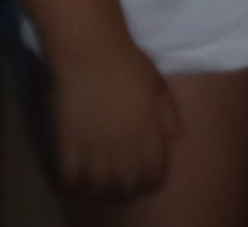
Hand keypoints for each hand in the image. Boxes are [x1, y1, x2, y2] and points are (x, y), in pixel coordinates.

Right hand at [47, 41, 183, 198]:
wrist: (92, 53)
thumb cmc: (129, 64)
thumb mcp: (158, 86)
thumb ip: (167, 114)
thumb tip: (178, 137)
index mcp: (149, 131)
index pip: (154, 171)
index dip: (153, 182)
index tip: (150, 184)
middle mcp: (123, 145)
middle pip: (127, 185)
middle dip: (128, 192)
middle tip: (125, 192)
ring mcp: (94, 146)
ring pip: (99, 186)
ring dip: (101, 193)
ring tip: (101, 192)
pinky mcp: (69, 143)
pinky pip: (70, 176)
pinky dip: (73, 186)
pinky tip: (76, 185)